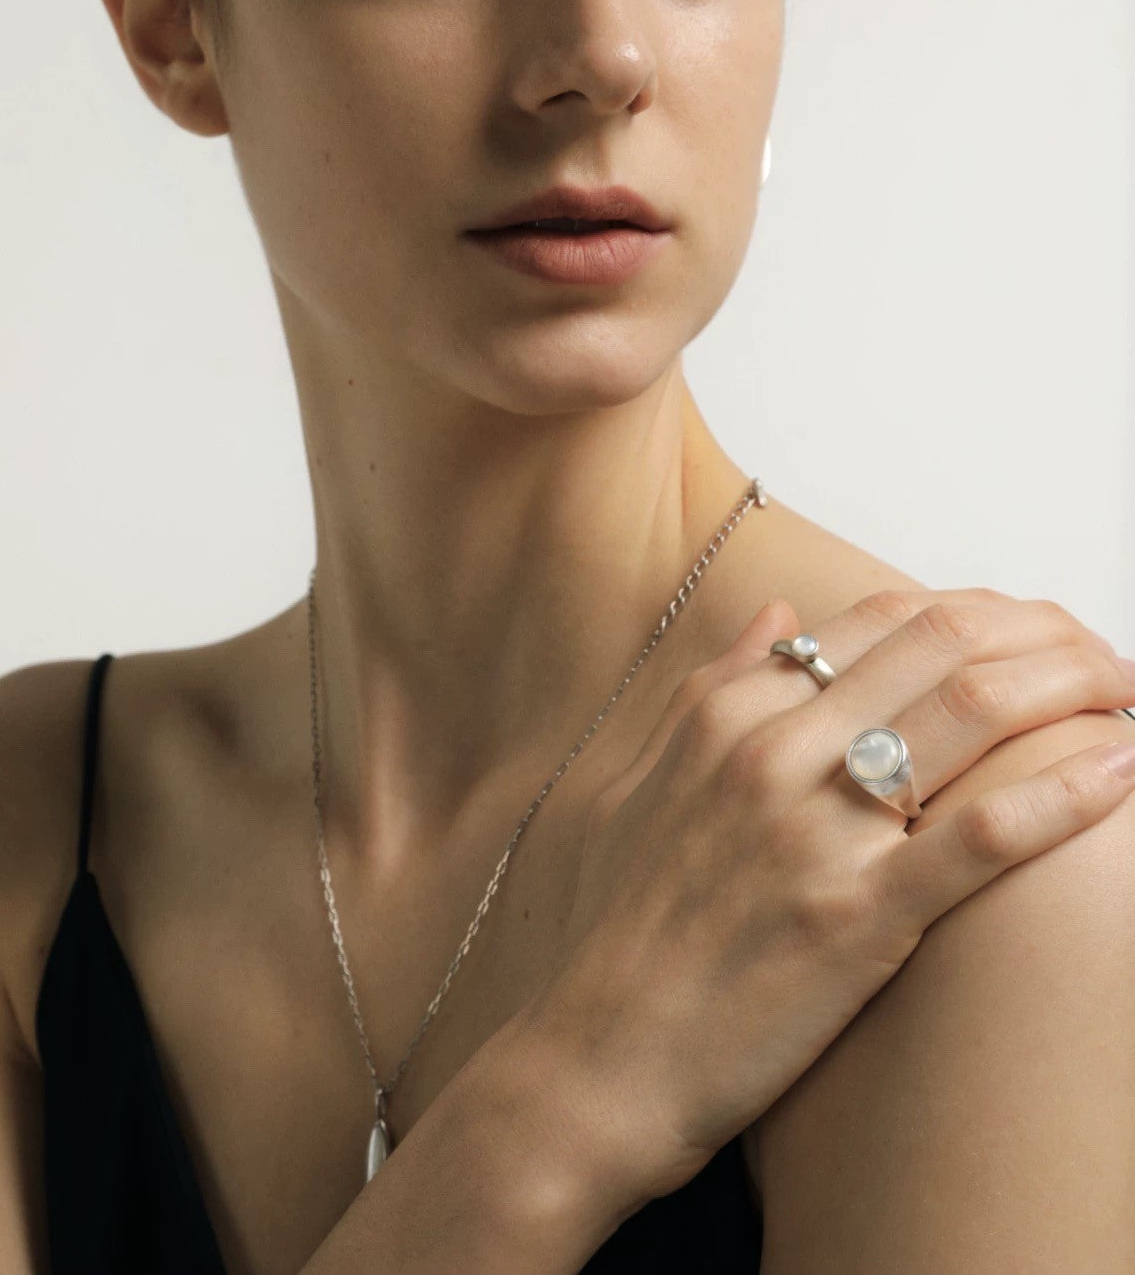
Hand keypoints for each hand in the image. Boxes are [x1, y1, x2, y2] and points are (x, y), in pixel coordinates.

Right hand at [516, 588, 1134, 1204]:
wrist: (594, 1062)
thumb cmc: (614, 933)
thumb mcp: (634, 781)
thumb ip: (710, 687)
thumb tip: (779, 614)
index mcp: (726, 715)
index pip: (878, 621)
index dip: (972, 612)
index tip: (1026, 633)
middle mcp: (774, 751)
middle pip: (941, 645)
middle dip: (1042, 634)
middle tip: (1102, 658)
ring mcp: (817, 830)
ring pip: (973, 714)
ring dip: (1071, 687)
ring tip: (1125, 690)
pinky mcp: (858, 916)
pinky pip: (985, 834)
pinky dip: (1067, 793)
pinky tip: (1120, 766)